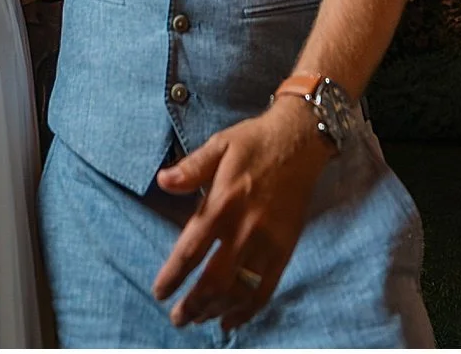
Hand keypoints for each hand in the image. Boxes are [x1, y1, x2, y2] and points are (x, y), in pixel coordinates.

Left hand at [150, 97, 333, 330]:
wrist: (300, 141)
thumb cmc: (254, 142)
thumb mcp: (218, 146)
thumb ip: (190, 168)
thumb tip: (162, 181)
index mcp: (223, 203)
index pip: (192, 250)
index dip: (173, 276)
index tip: (159, 292)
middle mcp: (246, 228)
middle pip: (215, 279)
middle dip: (193, 304)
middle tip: (177, 319)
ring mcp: (268, 241)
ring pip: (241, 289)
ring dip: (217, 310)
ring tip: (199, 319)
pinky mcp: (285, 248)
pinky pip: (266, 287)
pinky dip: (249, 309)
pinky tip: (233, 320)